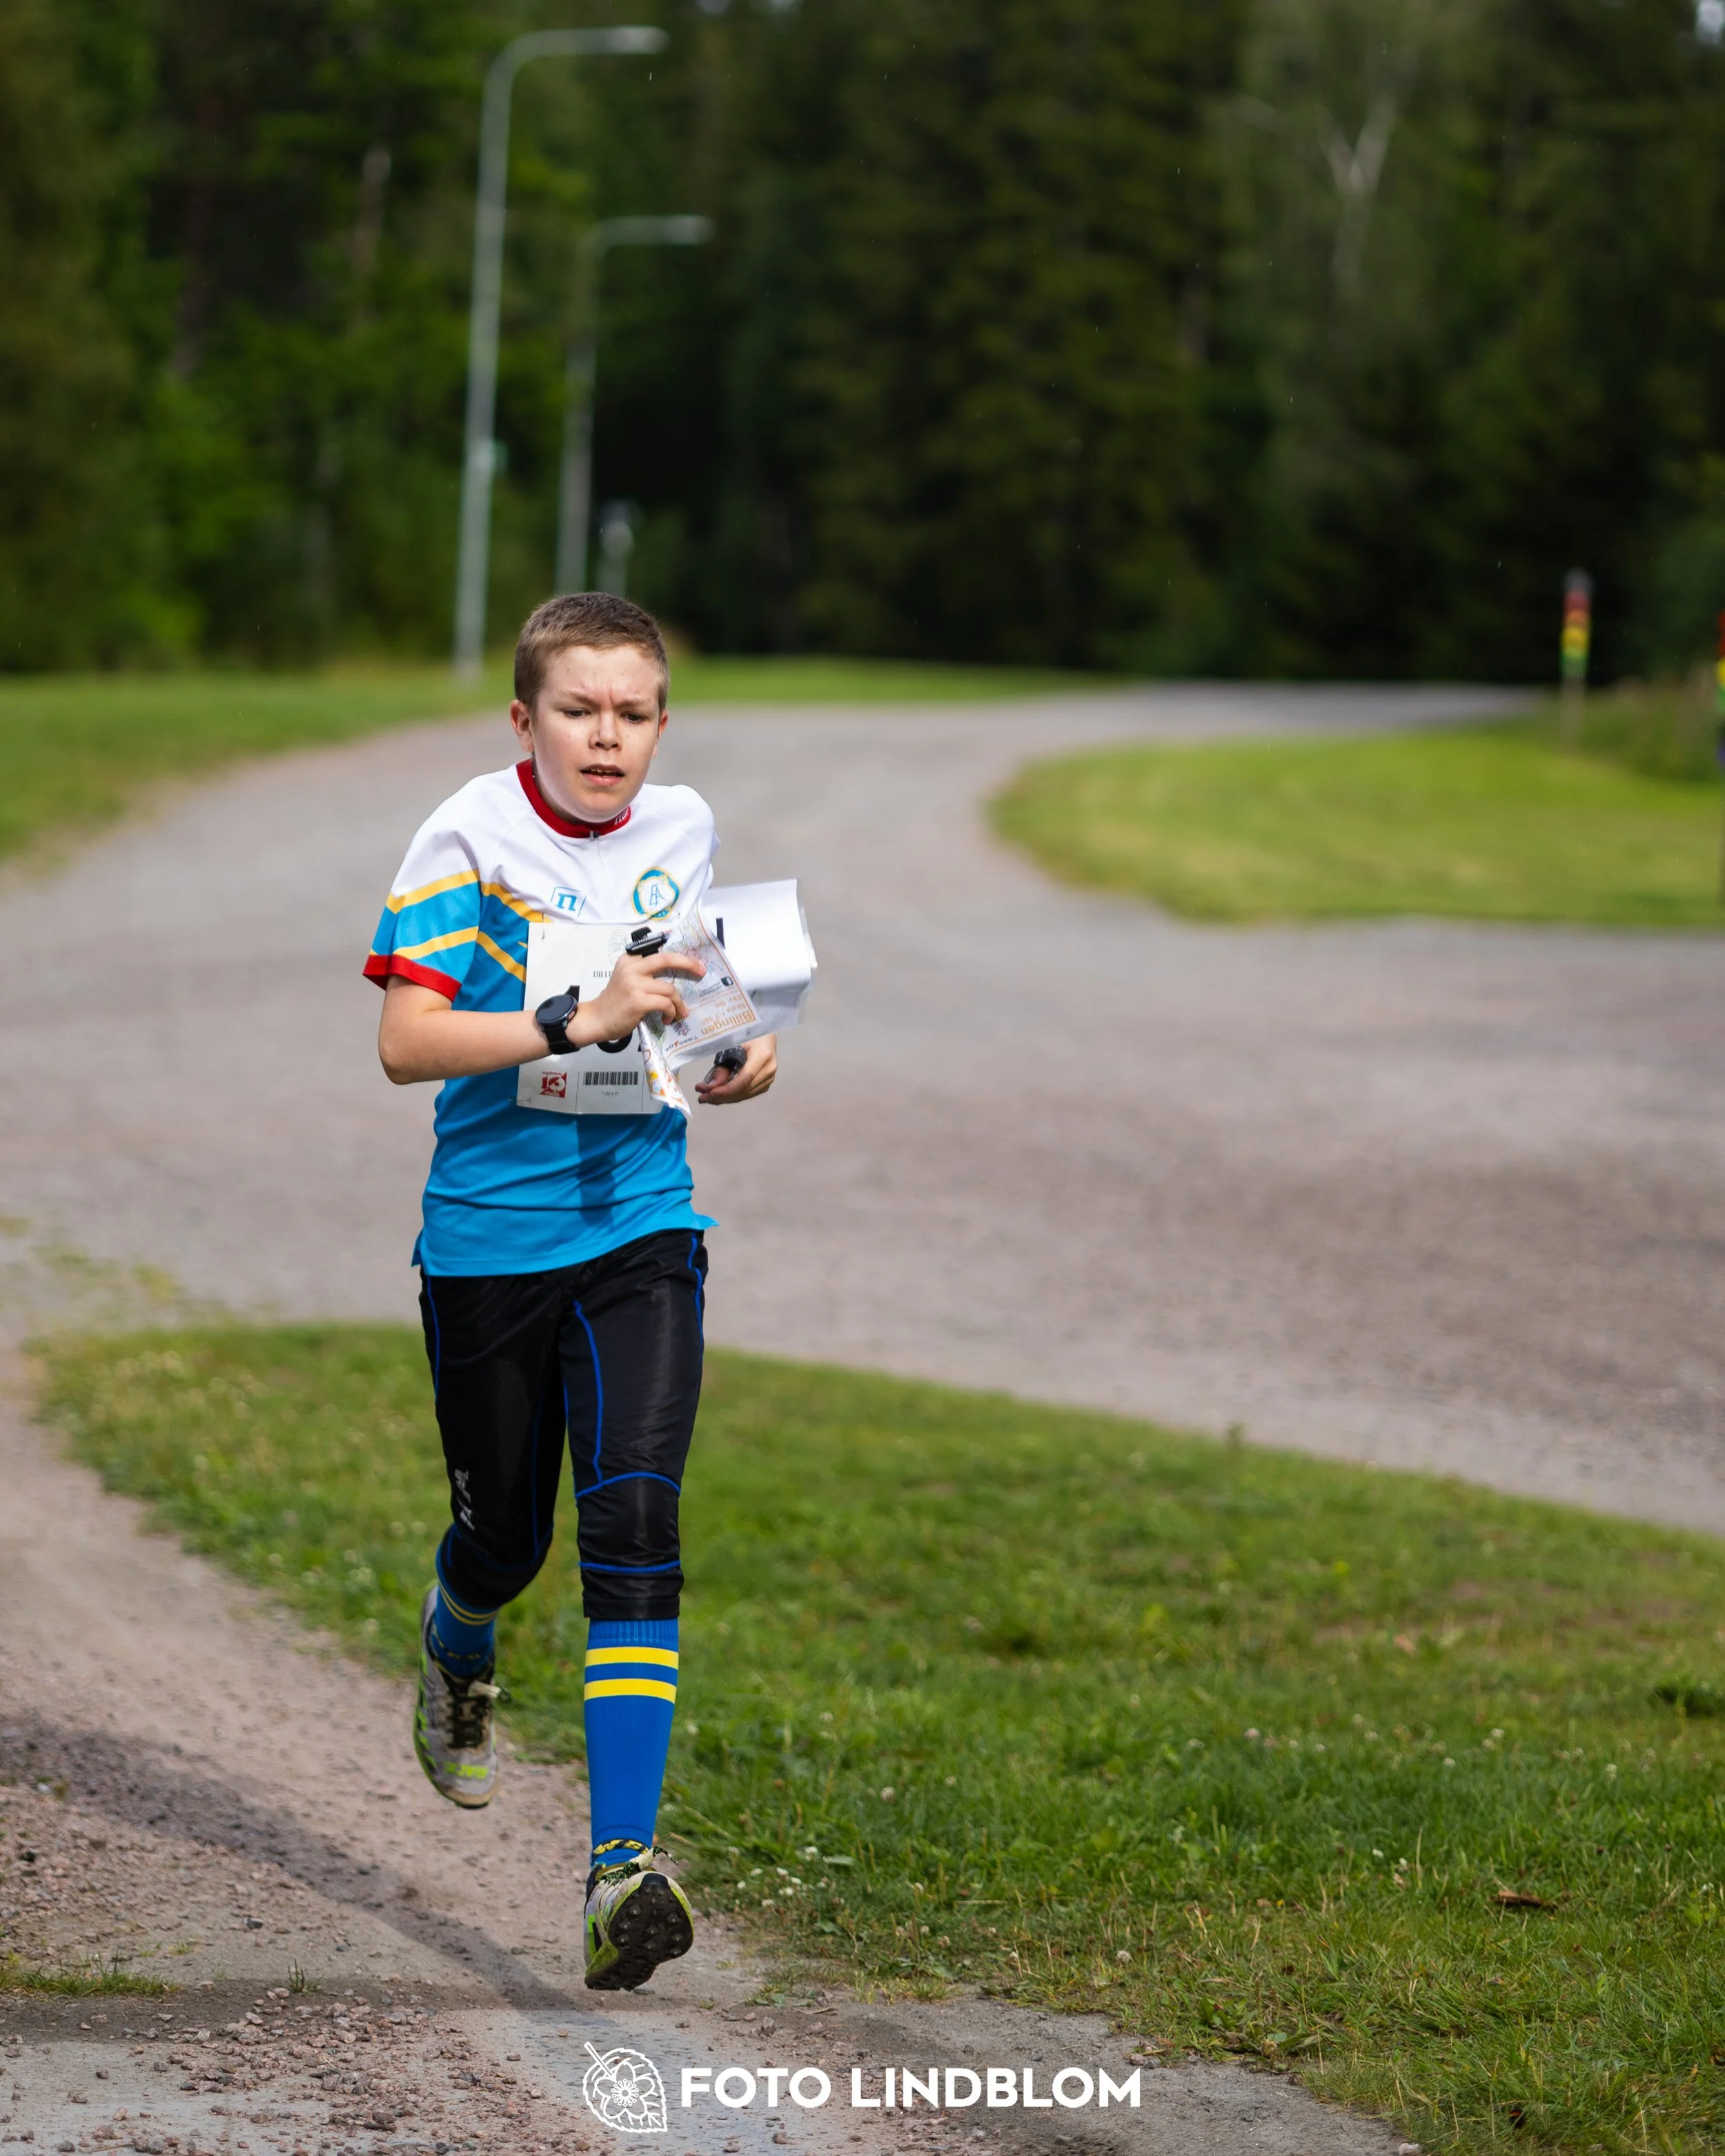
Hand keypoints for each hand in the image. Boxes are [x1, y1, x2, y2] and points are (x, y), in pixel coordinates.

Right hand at [577, 949, 703, 1045]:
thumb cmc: (615, 1002)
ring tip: (679, 1013)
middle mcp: (632, 968)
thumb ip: (645, 973)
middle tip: (701, 971)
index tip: (694, 962)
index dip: (680, 956)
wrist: (597, 1019)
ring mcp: (635, 984)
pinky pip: (665, 1003)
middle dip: (688, 964)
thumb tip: (675, 976)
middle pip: (667, 959)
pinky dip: (671, 1012)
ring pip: (669, 988)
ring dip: (678, 1003)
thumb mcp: (627, 979)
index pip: (659, 953)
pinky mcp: (638, 1001)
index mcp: (630, 960)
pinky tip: (667, 1019)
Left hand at [696, 1034, 776, 1103]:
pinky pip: (746, 1094)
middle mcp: (768, 1070)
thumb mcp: (732, 1043)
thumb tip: (712, 1086)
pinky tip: (717, 1094)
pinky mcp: (765, 1083)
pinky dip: (731, 1096)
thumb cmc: (747, 1033)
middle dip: (720, 1096)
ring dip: (723, 1098)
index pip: (744, 1079)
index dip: (726, 1089)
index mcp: (763, 1056)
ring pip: (744, 1095)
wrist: (764, 1034)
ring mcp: (769, 1078)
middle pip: (743, 1090)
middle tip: (701, 1096)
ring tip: (705, 1096)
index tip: (709, 1092)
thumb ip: (723, 1065)